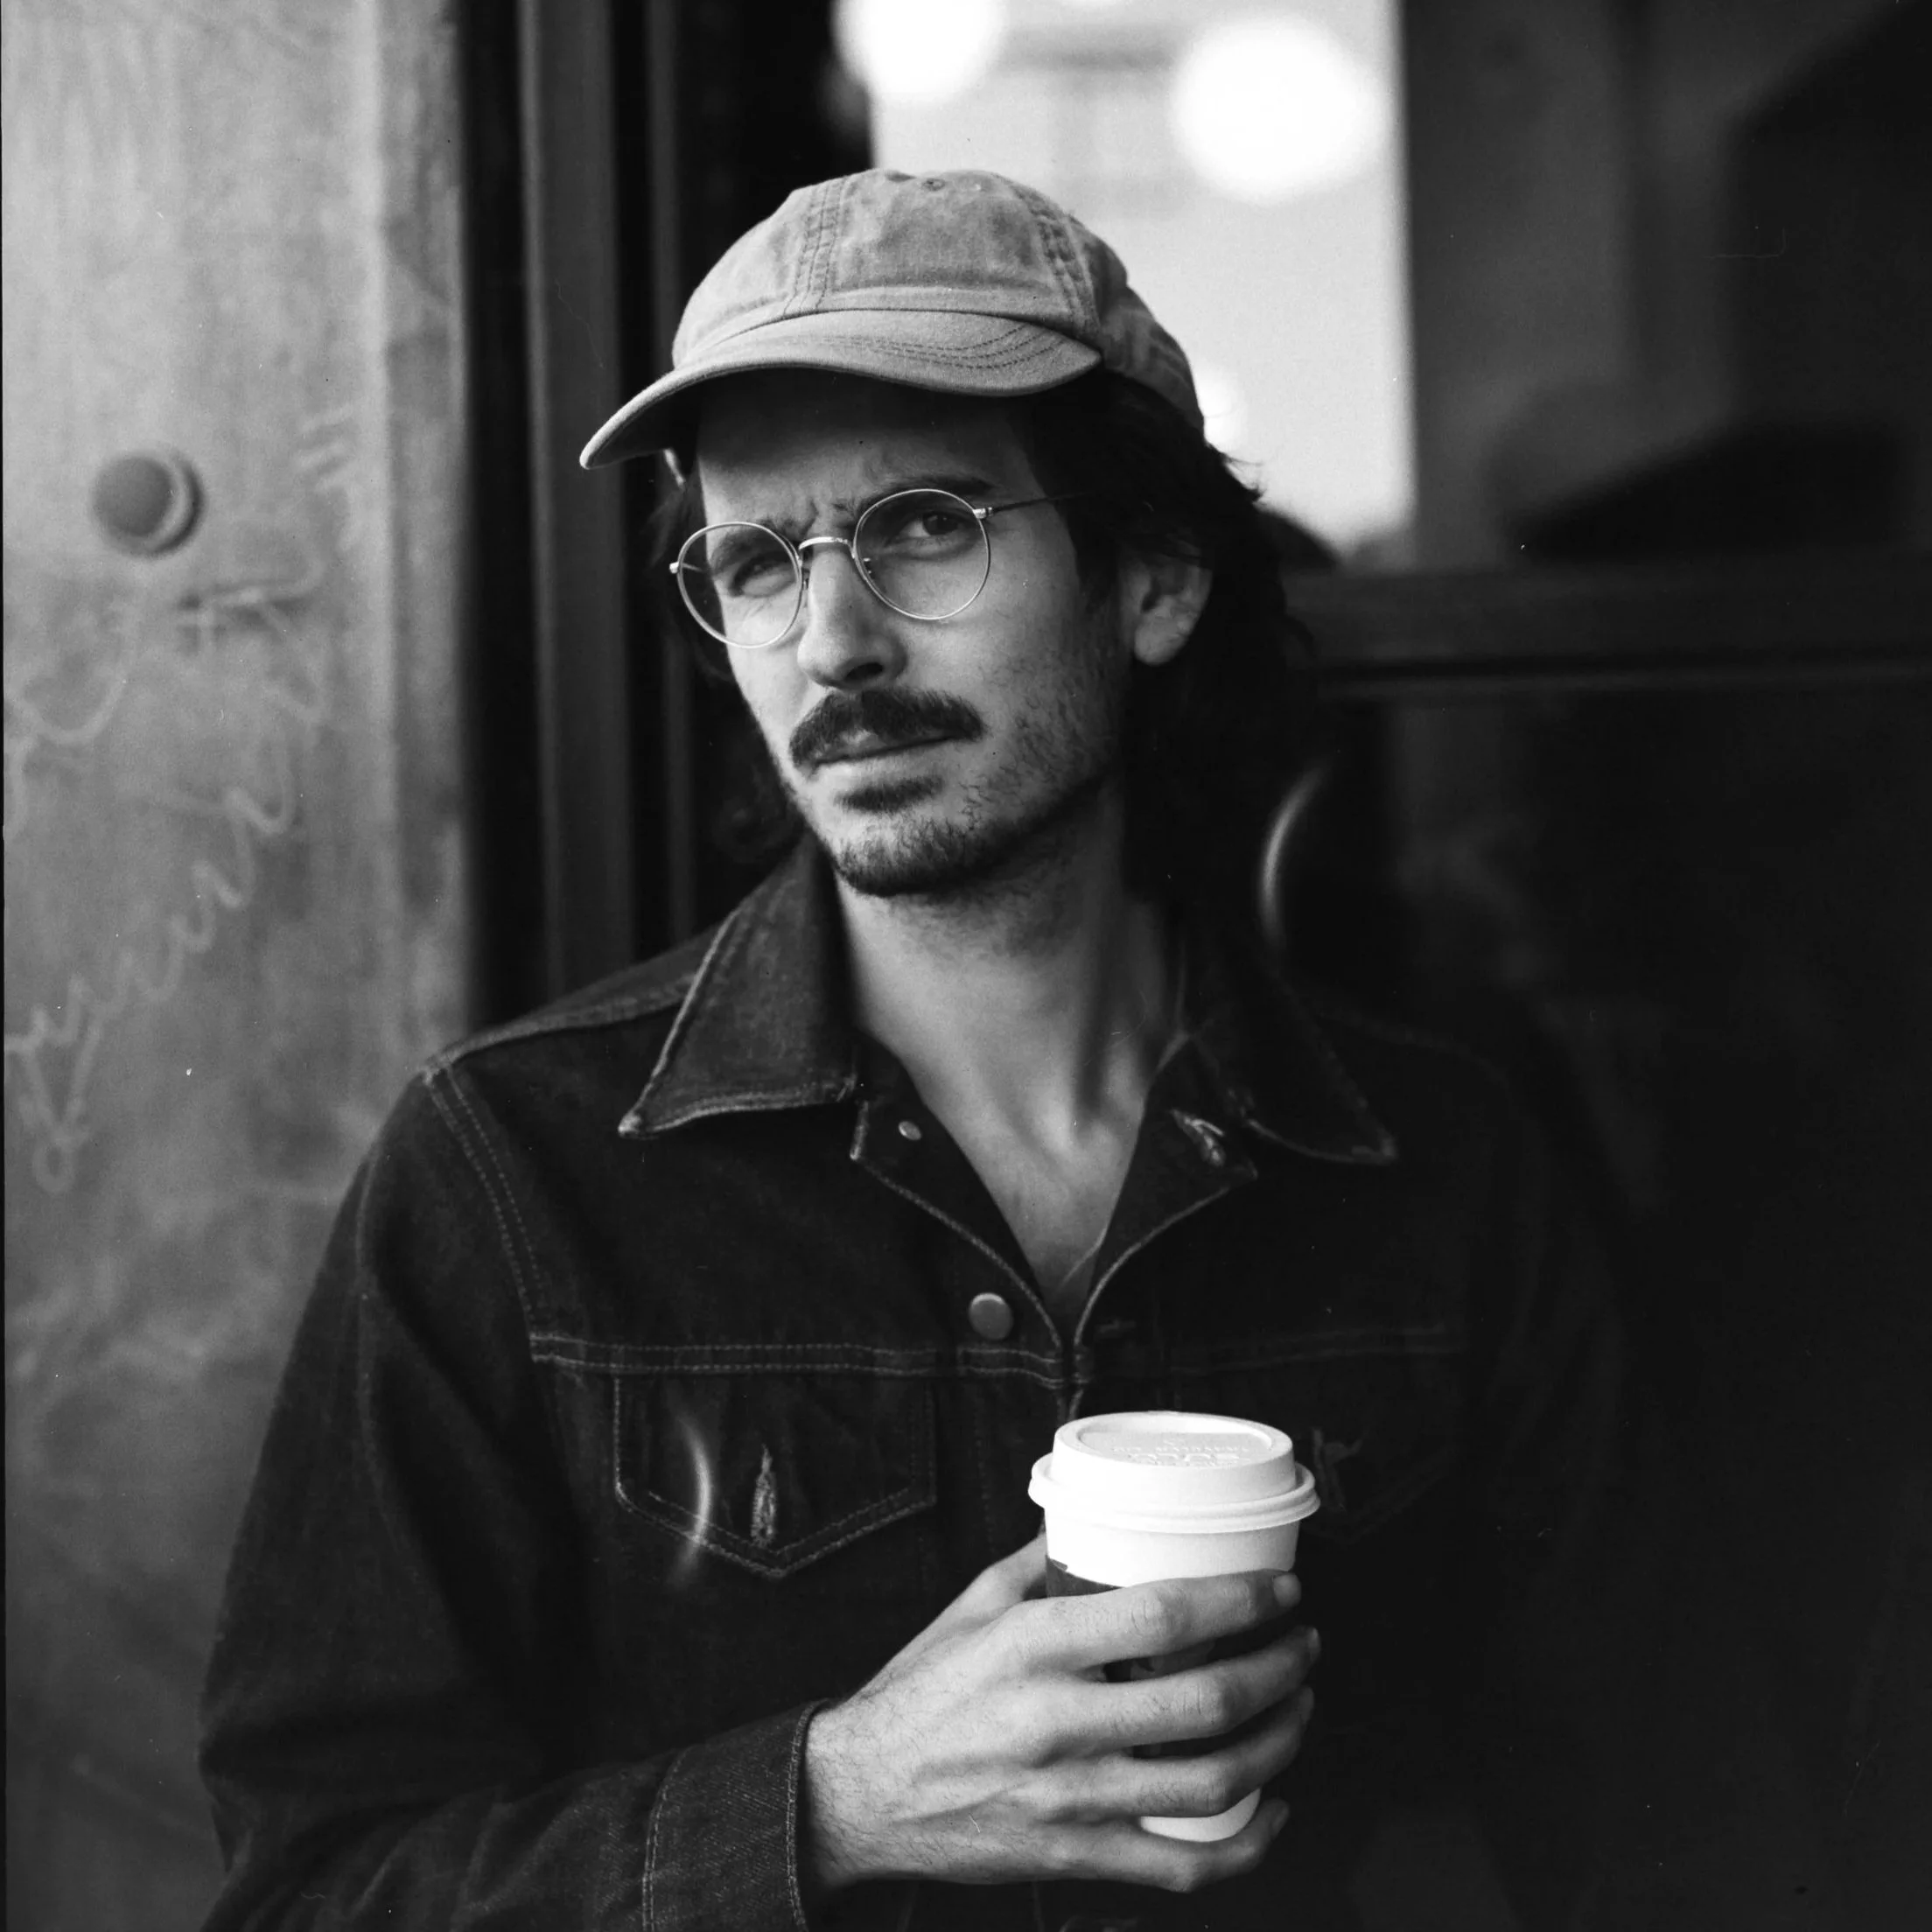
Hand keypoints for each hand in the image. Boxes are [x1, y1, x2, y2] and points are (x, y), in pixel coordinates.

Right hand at [802, 1533, 1317, 1893]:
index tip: (1281, 1589)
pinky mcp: (1073, 1854)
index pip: (1163, 1616)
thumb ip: (1040, 1562)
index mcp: (1035, 1645)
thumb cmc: (921, 1691)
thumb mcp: (972, 1606)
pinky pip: (1182, 1864)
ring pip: (1209, 1781)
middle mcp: (1058, 1721)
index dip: (1240, 1601)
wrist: (858, 1794)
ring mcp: (1070, 1796)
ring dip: (1278, 1743)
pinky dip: (1245, 1843)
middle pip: (1205, 1701)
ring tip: (1299, 1709)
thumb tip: (1094, 1519)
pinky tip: (1271, 1808)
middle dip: (1280, 1669)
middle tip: (1304, 1645)